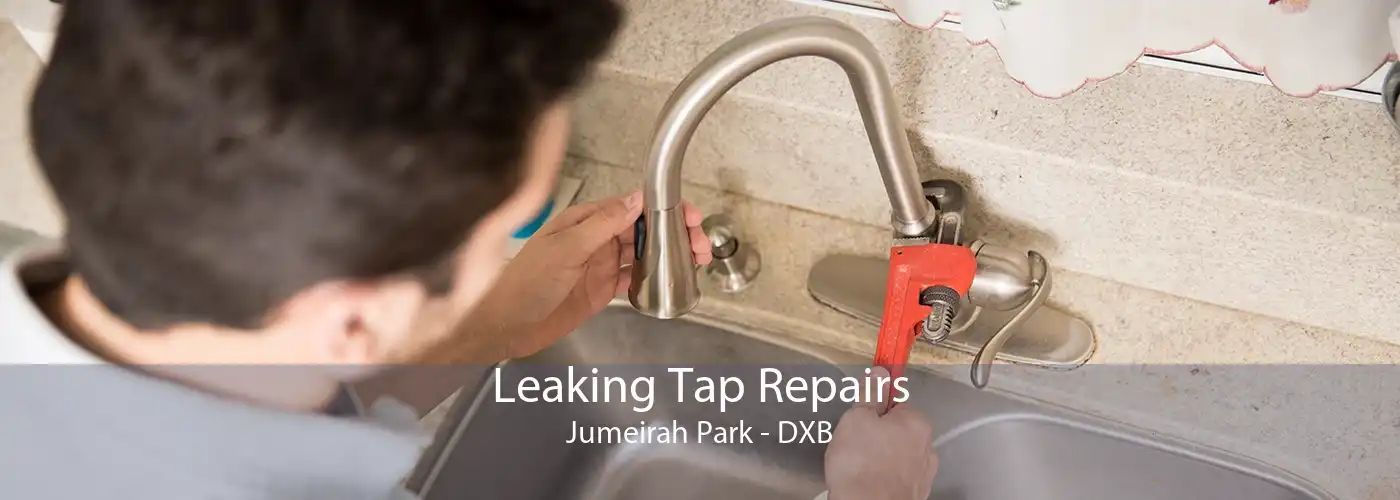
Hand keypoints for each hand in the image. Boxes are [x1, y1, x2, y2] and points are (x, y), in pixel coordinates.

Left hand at [462, 191, 710, 360]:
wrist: (504, 324)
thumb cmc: (522, 282)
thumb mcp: (565, 248)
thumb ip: (602, 225)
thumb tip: (634, 201)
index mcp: (584, 222)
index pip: (631, 207)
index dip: (661, 209)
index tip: (686, 214)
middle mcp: (593, 240)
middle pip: (643, 230)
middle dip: (673, 233)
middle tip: (698, 242)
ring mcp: (598, 265)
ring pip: (642, 255)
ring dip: (669, 255)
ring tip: (694, 259)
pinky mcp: (600, 290)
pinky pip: (632, 280)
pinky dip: (652, 279)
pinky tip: (668, 279)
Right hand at [823, 367, 937, 499]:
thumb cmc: (861, 464)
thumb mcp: (857, 418)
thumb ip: (871, 394)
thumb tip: (881, 373)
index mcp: (916, 423)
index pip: (895, 403)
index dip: (874, 409)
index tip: (859, 418)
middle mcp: (927, 447)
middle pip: (898, 430)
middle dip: (877, 434)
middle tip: (854, 443)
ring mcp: (923, 473)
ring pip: (897, 455)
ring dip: (881, 457)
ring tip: (859, 465)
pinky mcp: (915, 493)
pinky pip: (896, 475)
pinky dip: (884, 476)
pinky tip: (868, 480)